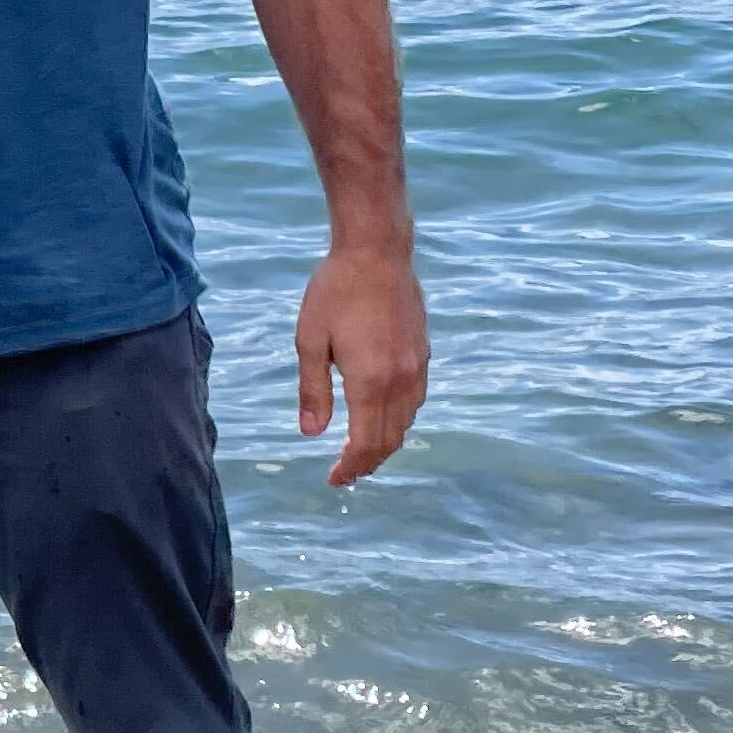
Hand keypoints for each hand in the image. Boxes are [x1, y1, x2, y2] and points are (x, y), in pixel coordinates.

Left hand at [296, 241, 427, 487]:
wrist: (377, 252)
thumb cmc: (336, 291)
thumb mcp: (310, 341)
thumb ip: (313, 390)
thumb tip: (312, 434)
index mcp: (369, 381)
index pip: (365, 442)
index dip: (351, 467)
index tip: (335, 479)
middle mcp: (399, 380)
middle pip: (390, 439)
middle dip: (368, 462)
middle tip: (345, 472)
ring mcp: (416, 367)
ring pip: (406, 422)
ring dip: (385, 443)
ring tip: (361, 450)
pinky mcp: (423, 354)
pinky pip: (415, 401)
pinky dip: (399, 420)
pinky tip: (382, 417)